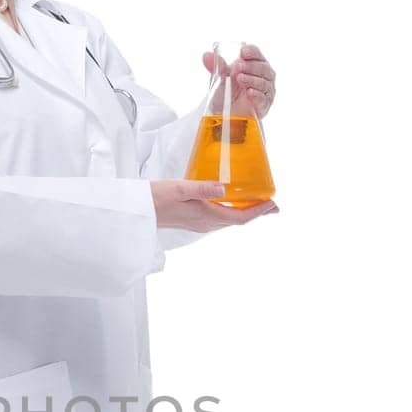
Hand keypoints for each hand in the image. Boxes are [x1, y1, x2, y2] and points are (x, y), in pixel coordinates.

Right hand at [150, 178, 278, 230]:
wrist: (138, 211)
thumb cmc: (155, 198)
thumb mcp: (179, 188)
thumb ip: (202, 188)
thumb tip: (223, 188)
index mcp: (205, 215)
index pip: (239, 217)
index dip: (258, 212)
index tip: (273, 204)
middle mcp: (205, 223)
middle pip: (237, 220)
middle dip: (256, 213)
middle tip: (273, 206)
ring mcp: (199, 224)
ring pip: (229, 220)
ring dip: (245, 213)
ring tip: (258, 205)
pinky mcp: (193, 221)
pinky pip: (219, 219)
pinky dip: (231, 212)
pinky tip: (231, 204)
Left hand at [202, 43, 275, 116]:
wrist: (225, 113)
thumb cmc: (227, 92)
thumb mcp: (220, 78)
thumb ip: (216, 66)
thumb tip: (206, 55)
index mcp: (254, 64)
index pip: (257, 54)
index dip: (251, 51)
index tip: (242, 51)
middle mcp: (264, 75)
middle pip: (263, 67)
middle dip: (250, 66)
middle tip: (238, 67)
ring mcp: (266, 90)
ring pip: (264, 82)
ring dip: (251, 79)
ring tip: (239, 79)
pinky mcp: (264, 105)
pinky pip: (263, 98)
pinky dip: (257, 95)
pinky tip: (249, 93)